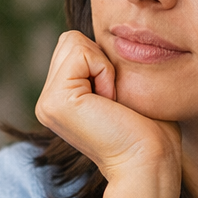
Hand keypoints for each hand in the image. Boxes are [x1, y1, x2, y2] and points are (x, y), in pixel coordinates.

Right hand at [35, 30, 181, 186]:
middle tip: (115, 101)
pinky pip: (81, 53)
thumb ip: (103, 65)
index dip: (105, 61)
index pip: (75, 45)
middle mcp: (47, 101)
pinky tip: (110, 103)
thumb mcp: (122, 87)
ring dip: (104, 66)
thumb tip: (105, 36)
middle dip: (102, 61)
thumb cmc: (150, 128)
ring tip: (113, 102)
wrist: (150, 161)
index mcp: (61, 99)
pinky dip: (104, 71)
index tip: (118, 100)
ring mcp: (46, 103)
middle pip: (71, 40)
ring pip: (73, 42)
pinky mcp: (54, 102)